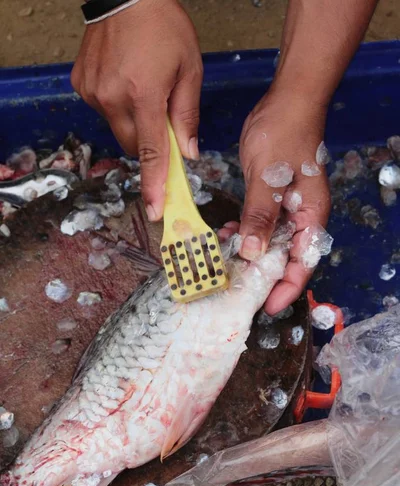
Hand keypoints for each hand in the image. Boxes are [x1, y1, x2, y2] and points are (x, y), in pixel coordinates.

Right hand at [71, 0, 202, 220]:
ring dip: (134, 122)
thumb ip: (187, 115)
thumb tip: (187, 153)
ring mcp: (93, 92)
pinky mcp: (82, 86)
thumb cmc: (163, 25)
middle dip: (150, 142)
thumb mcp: (189, 68)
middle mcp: (113, 97)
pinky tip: (125, 79)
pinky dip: (117, 106)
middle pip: (135, 146)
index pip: (152, 153)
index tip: (154, 210)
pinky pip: (104, 111)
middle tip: (161, 115)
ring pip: (119, 130)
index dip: (154, 185)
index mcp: (144, 94)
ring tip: (142, 87)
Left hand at [220, 91, 330, 314]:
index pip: (304, 263)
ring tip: (223, 256)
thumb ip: (260, 216)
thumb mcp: (269, 177)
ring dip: (247, 253)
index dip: (286, 289)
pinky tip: (224, 233)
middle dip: (261, 275)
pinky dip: (242, 233)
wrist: (286, 102)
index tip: (265, 306)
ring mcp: (288, 209)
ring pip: (269, 244)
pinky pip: (258, 226)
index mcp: (311, 216)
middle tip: (233, 285)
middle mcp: (302, 218)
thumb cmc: (285, 134)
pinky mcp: (272, 200)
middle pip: (286, 259)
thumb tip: (252, 253)